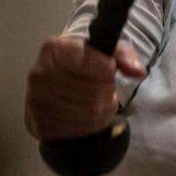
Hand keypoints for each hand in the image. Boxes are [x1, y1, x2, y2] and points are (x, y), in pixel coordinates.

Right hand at [25, 36, 145, 140]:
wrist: (52, 88)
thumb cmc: (81, 65)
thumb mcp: (101, 50)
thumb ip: (123, 54)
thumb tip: (138, 71)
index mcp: (54, 48)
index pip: (86, 59)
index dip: (104, 66)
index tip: (110, 68)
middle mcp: (41, 73)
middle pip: (90, 88)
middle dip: (105, 89)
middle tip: (104, 86)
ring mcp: (37, 100)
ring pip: (87, 109)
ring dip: (102, 107)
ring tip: (97, 99)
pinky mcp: (40, 123)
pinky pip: (78, 127)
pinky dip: (92, 122)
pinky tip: (89, 114)